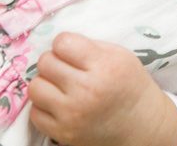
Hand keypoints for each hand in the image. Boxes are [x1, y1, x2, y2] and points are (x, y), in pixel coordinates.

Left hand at [27, 33, 176, 145]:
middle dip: (54, 61)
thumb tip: (58, 45)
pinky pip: (34, 112)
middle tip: (67, 68)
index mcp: (105, 66)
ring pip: (35, 87)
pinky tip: (61, 104)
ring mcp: (72, 114)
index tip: (72, 51)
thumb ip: (91, 47)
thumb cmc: (131, 85)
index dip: (64, 44)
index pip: (63, 43)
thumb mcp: (122, 56)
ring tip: (61, 86)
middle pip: (45, 62)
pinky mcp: (62, 133)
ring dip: (46, 83)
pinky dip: (44, 106)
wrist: (141, 125)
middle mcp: (87, 90)